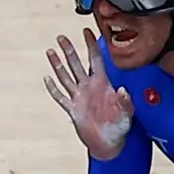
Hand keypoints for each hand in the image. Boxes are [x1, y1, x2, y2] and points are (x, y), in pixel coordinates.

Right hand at [44, 31, 131, 160]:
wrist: (109, 142)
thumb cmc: (119, 126)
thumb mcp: (127, 112)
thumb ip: (125, 101)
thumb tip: (123, 91)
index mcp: (102, 84)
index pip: (95, 59)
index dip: (91, 45)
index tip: (87, 31)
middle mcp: (89, 87)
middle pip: (76, 64)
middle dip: (69, 50)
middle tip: (62, 37)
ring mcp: (79, 97)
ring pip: (66, 77)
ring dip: (58, 65)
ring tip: (51, 52)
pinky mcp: (72, 109)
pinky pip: (60, 97)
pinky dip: (53, 88)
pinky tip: (47, 79)